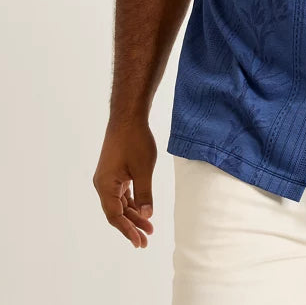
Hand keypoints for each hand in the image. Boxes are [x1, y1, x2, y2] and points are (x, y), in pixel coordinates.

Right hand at [93, 120, 156, 247]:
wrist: (128, 117)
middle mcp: (103, 184)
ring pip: (120, 203)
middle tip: (146, 240)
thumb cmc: (135, 141)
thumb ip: (144, 194)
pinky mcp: (115, 172)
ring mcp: (108, 178)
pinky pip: (122, 193)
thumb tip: (147, 216)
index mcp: (105, 186)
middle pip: (116, 212)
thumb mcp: (144, 169)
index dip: (127, 230)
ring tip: (149, 227)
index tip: (139, 241)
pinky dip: (133, 202)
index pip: (115, 216)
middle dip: (131, 226)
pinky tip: (143, 211)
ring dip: (134, 214)